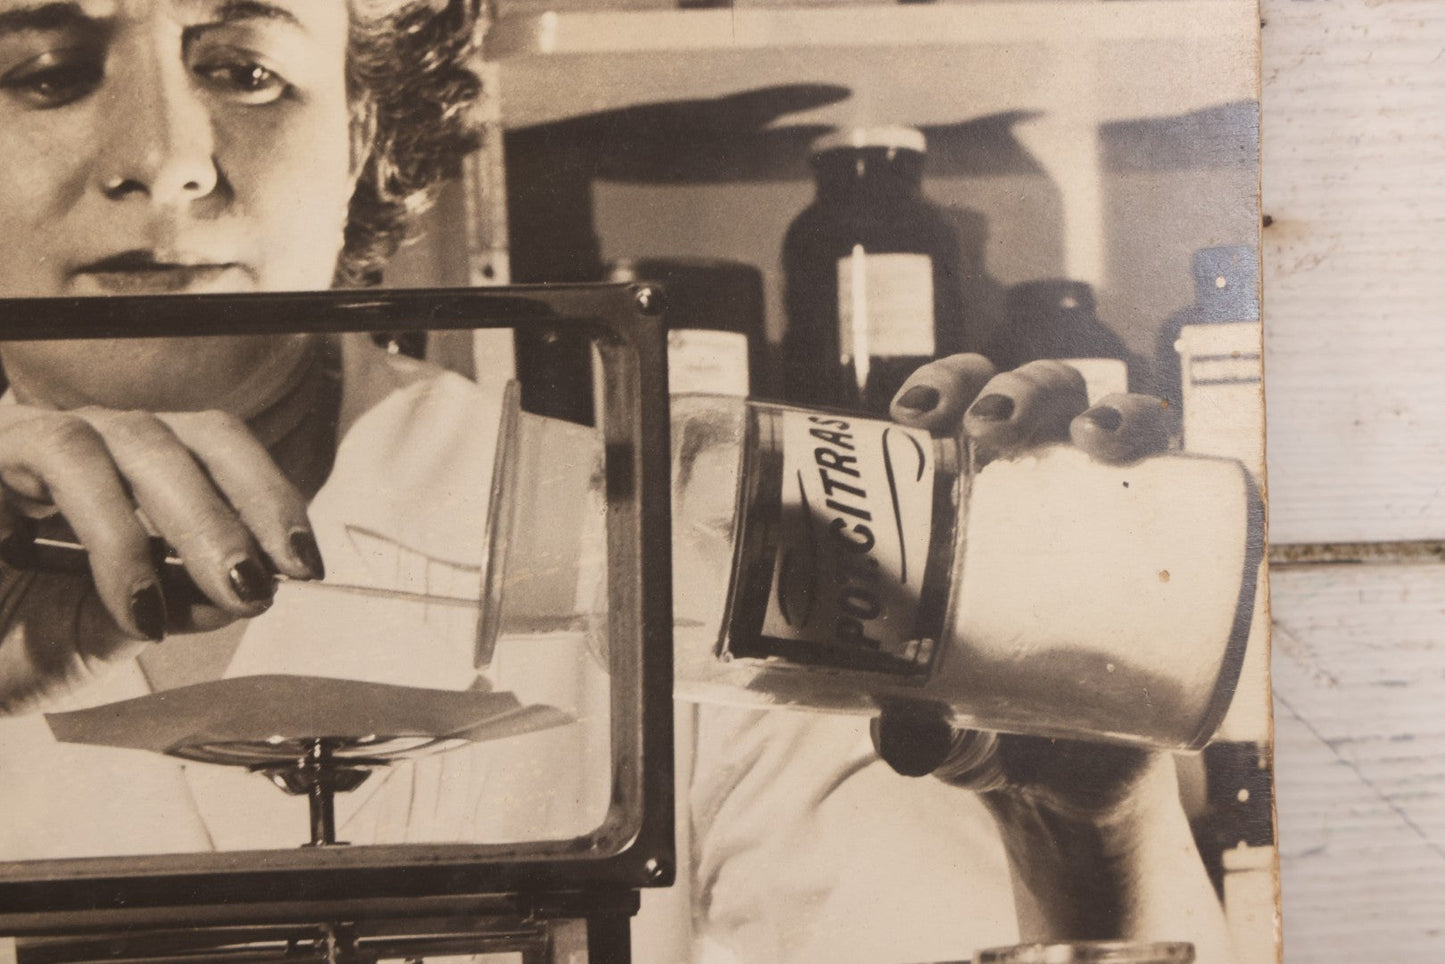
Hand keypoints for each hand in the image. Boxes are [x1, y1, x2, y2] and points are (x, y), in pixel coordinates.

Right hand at [0, 403, 321, 711]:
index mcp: (130, 472)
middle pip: (186, 437)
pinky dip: (110, 535)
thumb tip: (248, 587)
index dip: (268, 494)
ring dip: (178, 522)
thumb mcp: (106, 630)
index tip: (304, 561)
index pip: (216, 450)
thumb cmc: (4, 639)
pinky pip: (55, 462)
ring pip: (123, 441)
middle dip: (236, 511)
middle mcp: (87, 442)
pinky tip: (131, 603)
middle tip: (265, 580)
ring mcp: (29, 439)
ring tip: (197, 597)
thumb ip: (176, 603)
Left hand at [876, 357, 1231, 949]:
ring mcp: (1099, 497)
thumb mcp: (944, 722)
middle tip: (987, 431)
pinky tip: (1127, 442)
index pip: (952, 407)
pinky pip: (1168, 457)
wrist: (1078, 770)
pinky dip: (1150, 430)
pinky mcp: (1162, 527)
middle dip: (1009, 390)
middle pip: (1023, 396)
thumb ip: (920, 733)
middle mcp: (1033, 477)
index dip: (938, 386)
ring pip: (1097, 409)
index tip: (914, 417)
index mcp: (966, 491)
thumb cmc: (987, 716)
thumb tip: (906, 741)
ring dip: (1092, 402)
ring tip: (1084, 436)